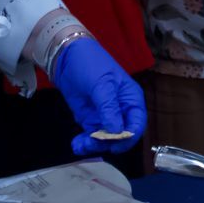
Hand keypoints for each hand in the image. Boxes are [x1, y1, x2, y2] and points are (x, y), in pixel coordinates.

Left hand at [53, 37, 146, 156]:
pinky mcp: (90, 119)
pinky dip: (84, 143)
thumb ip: (109, 107)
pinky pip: (91, 137)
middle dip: (108, 143)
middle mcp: (121, 111)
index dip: (128, 137)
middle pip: (121, 136)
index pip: (137, 124)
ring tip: (80, 144)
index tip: (115, 144)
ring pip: (105, 140)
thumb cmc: (91, 64)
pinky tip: (76, 144)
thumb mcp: (102, 84)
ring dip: (94, 146)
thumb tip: (116, 131)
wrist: (66, 57)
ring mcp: (105, 116)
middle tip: (92, 142)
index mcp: (131, 99)